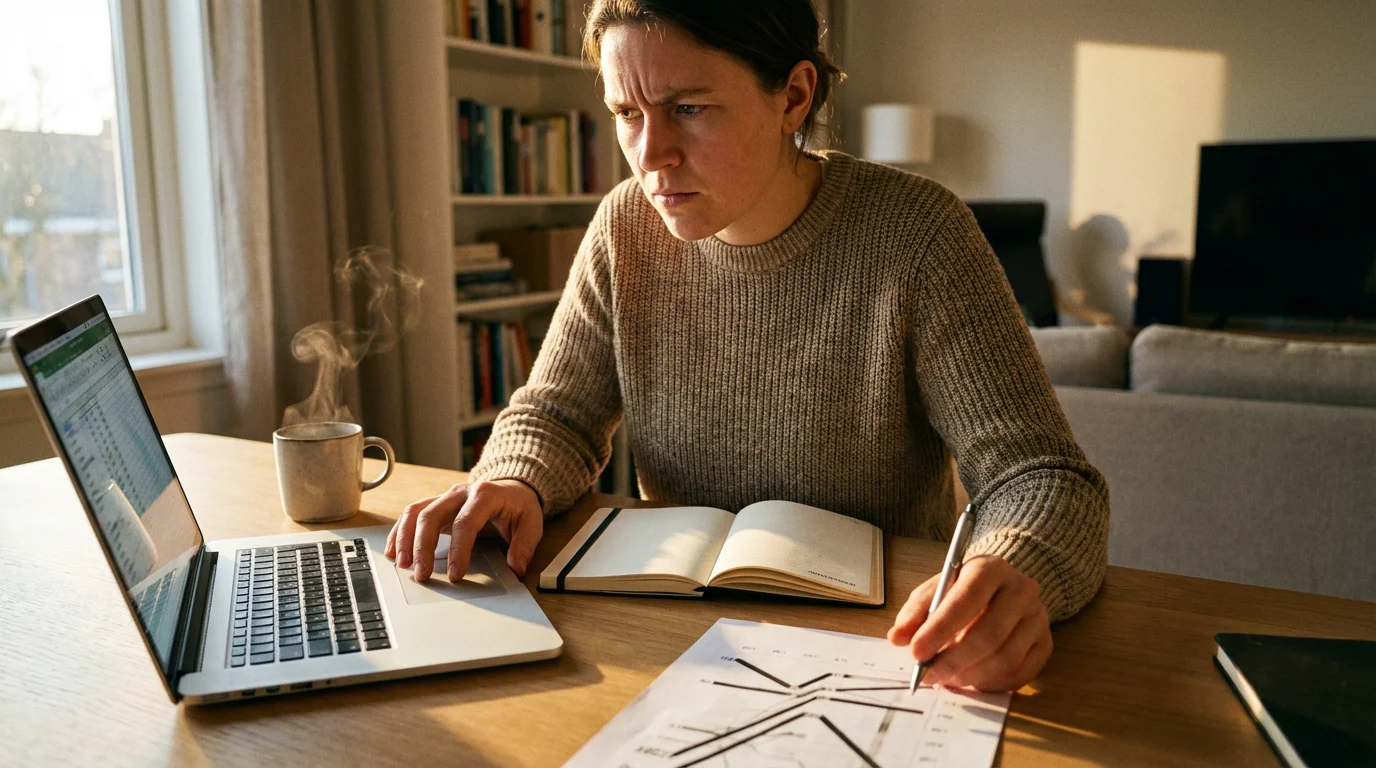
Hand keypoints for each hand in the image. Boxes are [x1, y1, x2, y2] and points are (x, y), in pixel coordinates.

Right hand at [385, 479, 542, 581]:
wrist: (512, 487)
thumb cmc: (519, 506)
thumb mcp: (532, 523)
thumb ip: (525, 546)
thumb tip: (516, 568)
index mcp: (485, 495)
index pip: (466, 523)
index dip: (458, 550)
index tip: (455, 575)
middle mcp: (460, 492)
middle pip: (432, 515)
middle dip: (423, 547)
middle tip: (422, 575)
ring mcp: (445, 496)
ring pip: (416, 512)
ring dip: (405, 538)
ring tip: (401, 564)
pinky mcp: (436, 503)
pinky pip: (411, 514)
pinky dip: (399, 532)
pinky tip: (392, 551)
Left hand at [887, 555, 1051, 691]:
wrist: (1003, 587)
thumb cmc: (963, 589)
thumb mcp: (936, 590)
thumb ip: (915, 612)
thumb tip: (897, 638)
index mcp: (990, 568)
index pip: (965, 600)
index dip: (939, 630)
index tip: (915, 652)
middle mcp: (1021, 590)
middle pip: (988, 634)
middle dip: (953, 660)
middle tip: (927, 675)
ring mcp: (1038, 617)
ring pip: (1004, 658)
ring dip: (970, 675)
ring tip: (946, 678)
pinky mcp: (1045, 643)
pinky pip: (1020, 674)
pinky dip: (991, 684)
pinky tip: (971, 680)